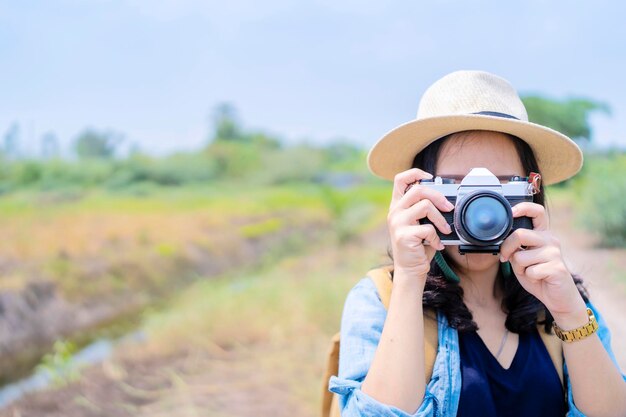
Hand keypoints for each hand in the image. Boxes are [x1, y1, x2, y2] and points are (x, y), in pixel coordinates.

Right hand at [387, 168, 452, 285]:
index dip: (416, 173)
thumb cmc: (418, 246)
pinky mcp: (403, 236)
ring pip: (425, 206)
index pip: (401, 179)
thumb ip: (425, 209)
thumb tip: (446, 199)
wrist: (410, 270)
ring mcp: (397, 223)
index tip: (430, 177)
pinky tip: (437, 245)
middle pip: (419, 189)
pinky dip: (437, 237)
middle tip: (449, 207)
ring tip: (445, 230)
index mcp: (398, 205)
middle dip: (439, 196)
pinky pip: (428, 229)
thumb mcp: (419, 223)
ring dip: (441, 219)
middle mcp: (395, 212)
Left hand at [499, 202, 586, 322]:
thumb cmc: (538, 276)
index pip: (537, 212)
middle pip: (520, 234)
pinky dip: (529, 277)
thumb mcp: (522, 260)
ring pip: (521, 256)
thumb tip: (502, 241)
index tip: (511, 212)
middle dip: (507, 248)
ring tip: (530, 272)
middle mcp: (550, 240)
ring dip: (519, 268)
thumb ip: (515, 249)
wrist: (558, 298)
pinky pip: (530, 271)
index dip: (523, 208)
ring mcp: (555, 253)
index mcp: (542, 235)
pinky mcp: (557, 268)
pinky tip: (539, 279)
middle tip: (505, 258)